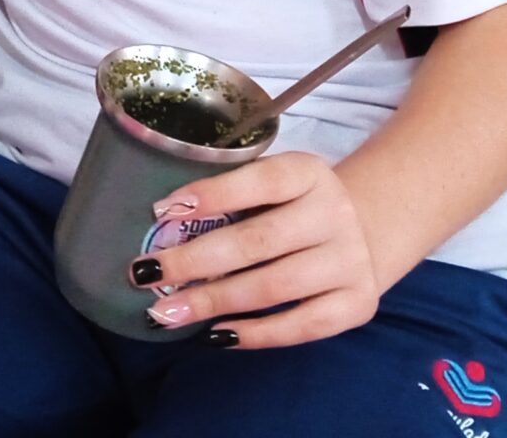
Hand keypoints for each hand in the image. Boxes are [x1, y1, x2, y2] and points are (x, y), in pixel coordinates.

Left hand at [136, 153, 382, 348]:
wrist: (360, 234)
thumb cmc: (291, 208)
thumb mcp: (270, 186)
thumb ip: (229, 196)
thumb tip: (163, 224)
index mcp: (309, 172)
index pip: (260, 181)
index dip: (212, 195)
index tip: (161, 211)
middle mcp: (335, 212)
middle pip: (258, 241)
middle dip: (195, 260)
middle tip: (146, 274)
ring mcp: (350, 260)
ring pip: (274, 286)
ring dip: (214, 301)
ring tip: (167, 312)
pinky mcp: (358, 303)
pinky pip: (302, 326)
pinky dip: (256, 333)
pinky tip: (216, 334)